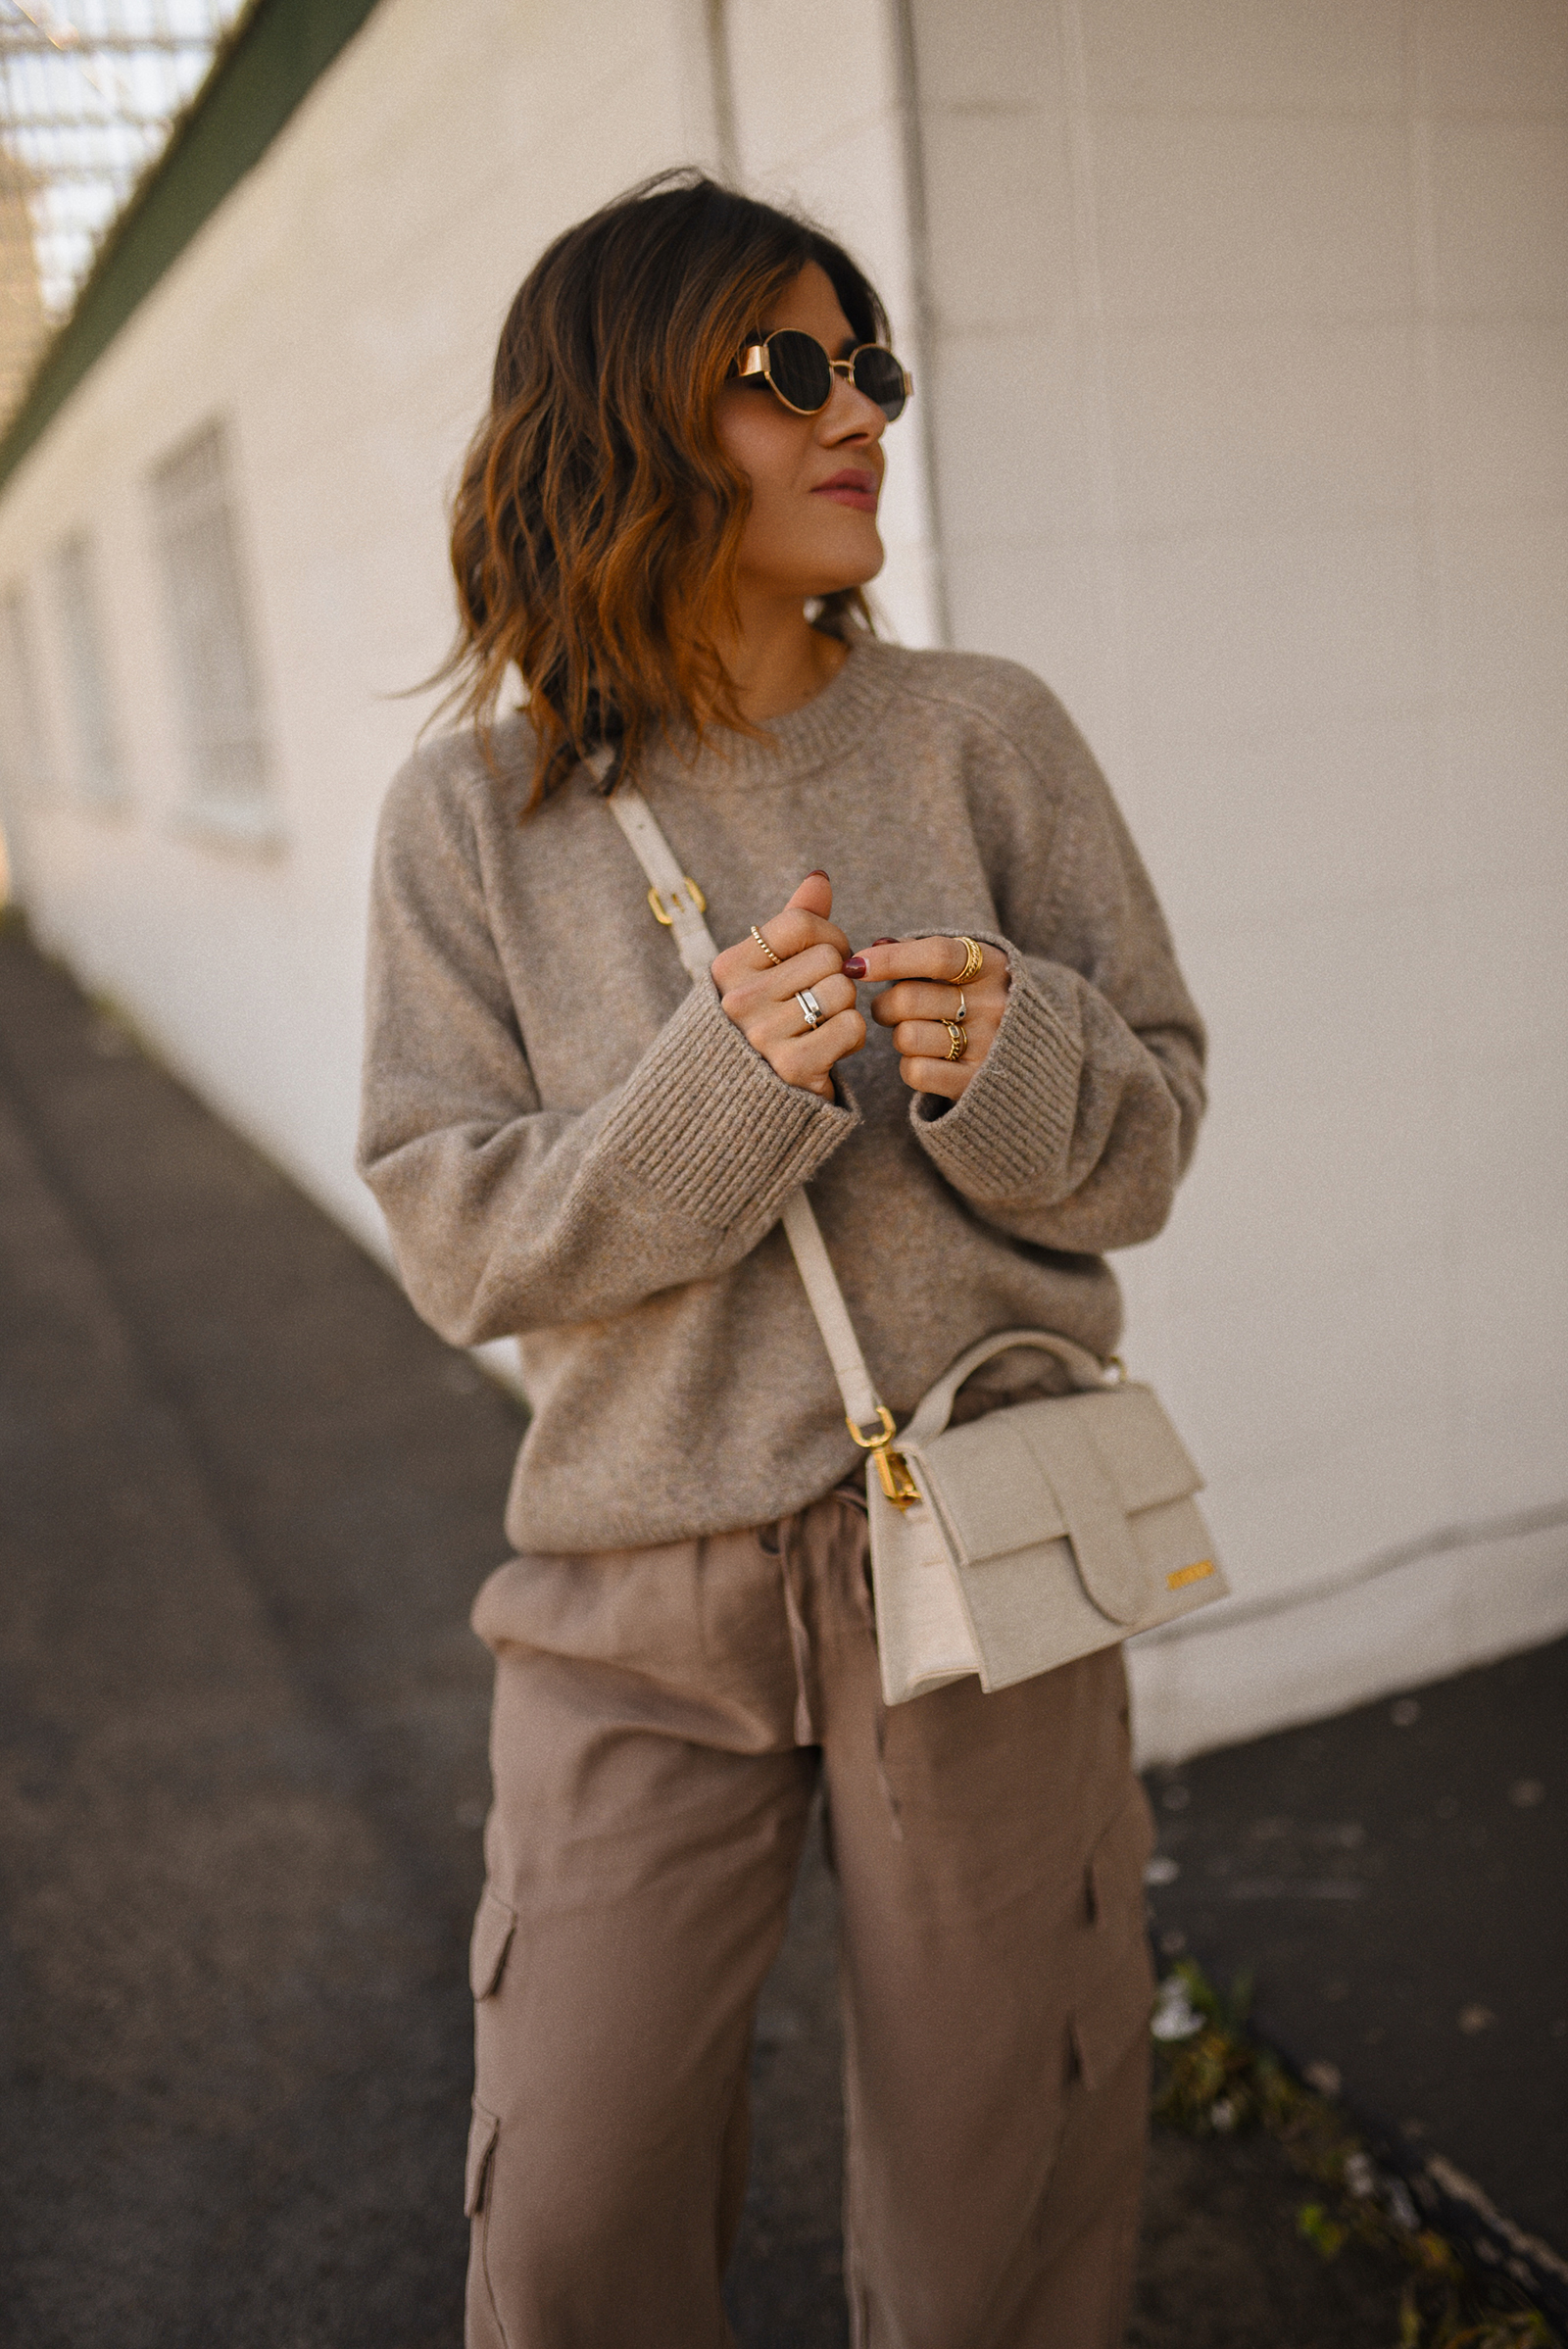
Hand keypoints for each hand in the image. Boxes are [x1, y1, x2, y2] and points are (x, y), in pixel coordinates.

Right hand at [711, 873, 866, 1100]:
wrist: (741, 1099)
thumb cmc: (762, 1021)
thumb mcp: (766, 970)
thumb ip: (793, 923)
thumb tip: (819, 878)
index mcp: (729, 967)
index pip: (802, 923)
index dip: (829, 935)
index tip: (824, 957)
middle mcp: (740, 1000)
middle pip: (830, 958)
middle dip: (838, 976)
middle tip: (820, 999)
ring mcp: (764, 1036)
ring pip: (844, 992)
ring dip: (844, 1009)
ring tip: (819, 1024)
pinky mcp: (793, 1069)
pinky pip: (852, 1028)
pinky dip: (850, 1038)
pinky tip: (827, 1048)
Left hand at [847, 934, 1006, 1100]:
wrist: (1023, 1053)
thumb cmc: (973, 998)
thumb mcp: (962, 966)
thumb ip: (919, 951)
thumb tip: (877, 945)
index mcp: (992, 966)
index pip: (937, 955)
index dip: (891, 959)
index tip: (855, 966)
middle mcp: (995, 1004)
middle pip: (908, 999)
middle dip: (884, 1005)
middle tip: (890, 1009)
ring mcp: (988, 1045)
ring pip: (906, 1037)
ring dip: (899, 1036)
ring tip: (917, 1033)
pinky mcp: (975, 1082)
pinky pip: (915, 1072)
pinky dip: (910, 1065)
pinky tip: (927, 1058)